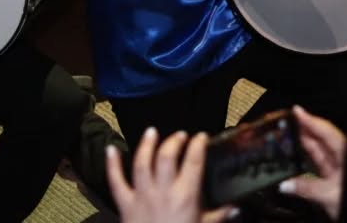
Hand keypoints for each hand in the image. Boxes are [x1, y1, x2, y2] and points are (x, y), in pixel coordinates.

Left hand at [105, 127, 234, 222]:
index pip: (194, 161)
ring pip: (142, 163)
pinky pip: (116, 181)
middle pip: (167, 156)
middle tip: (180, 136)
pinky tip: (111, 149)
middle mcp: (163, 191)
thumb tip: (235, 208)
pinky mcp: (125, 204)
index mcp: (185, 196)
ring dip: (146, 145)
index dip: (198, 144)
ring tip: (152, 132)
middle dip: (174, 141)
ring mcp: (142, 196)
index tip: (201, 137)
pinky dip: (112, 164)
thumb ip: (219, 216)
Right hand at [279, 106, 345, 220]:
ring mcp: (337, 169)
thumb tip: (286, 184)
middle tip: (287, 120)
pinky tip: (296, 156)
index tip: (297, 110)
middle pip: (320, 139)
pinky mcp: (333, 180)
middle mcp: (342, 158)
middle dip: (304, 129)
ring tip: (288, 133)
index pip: (325, 132)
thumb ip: (306, 188)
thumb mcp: (329, 195)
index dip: (310, 120)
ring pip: (318, 151)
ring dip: (303, 143)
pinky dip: (306, 159)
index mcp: (345, 155)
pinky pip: (317, 164)